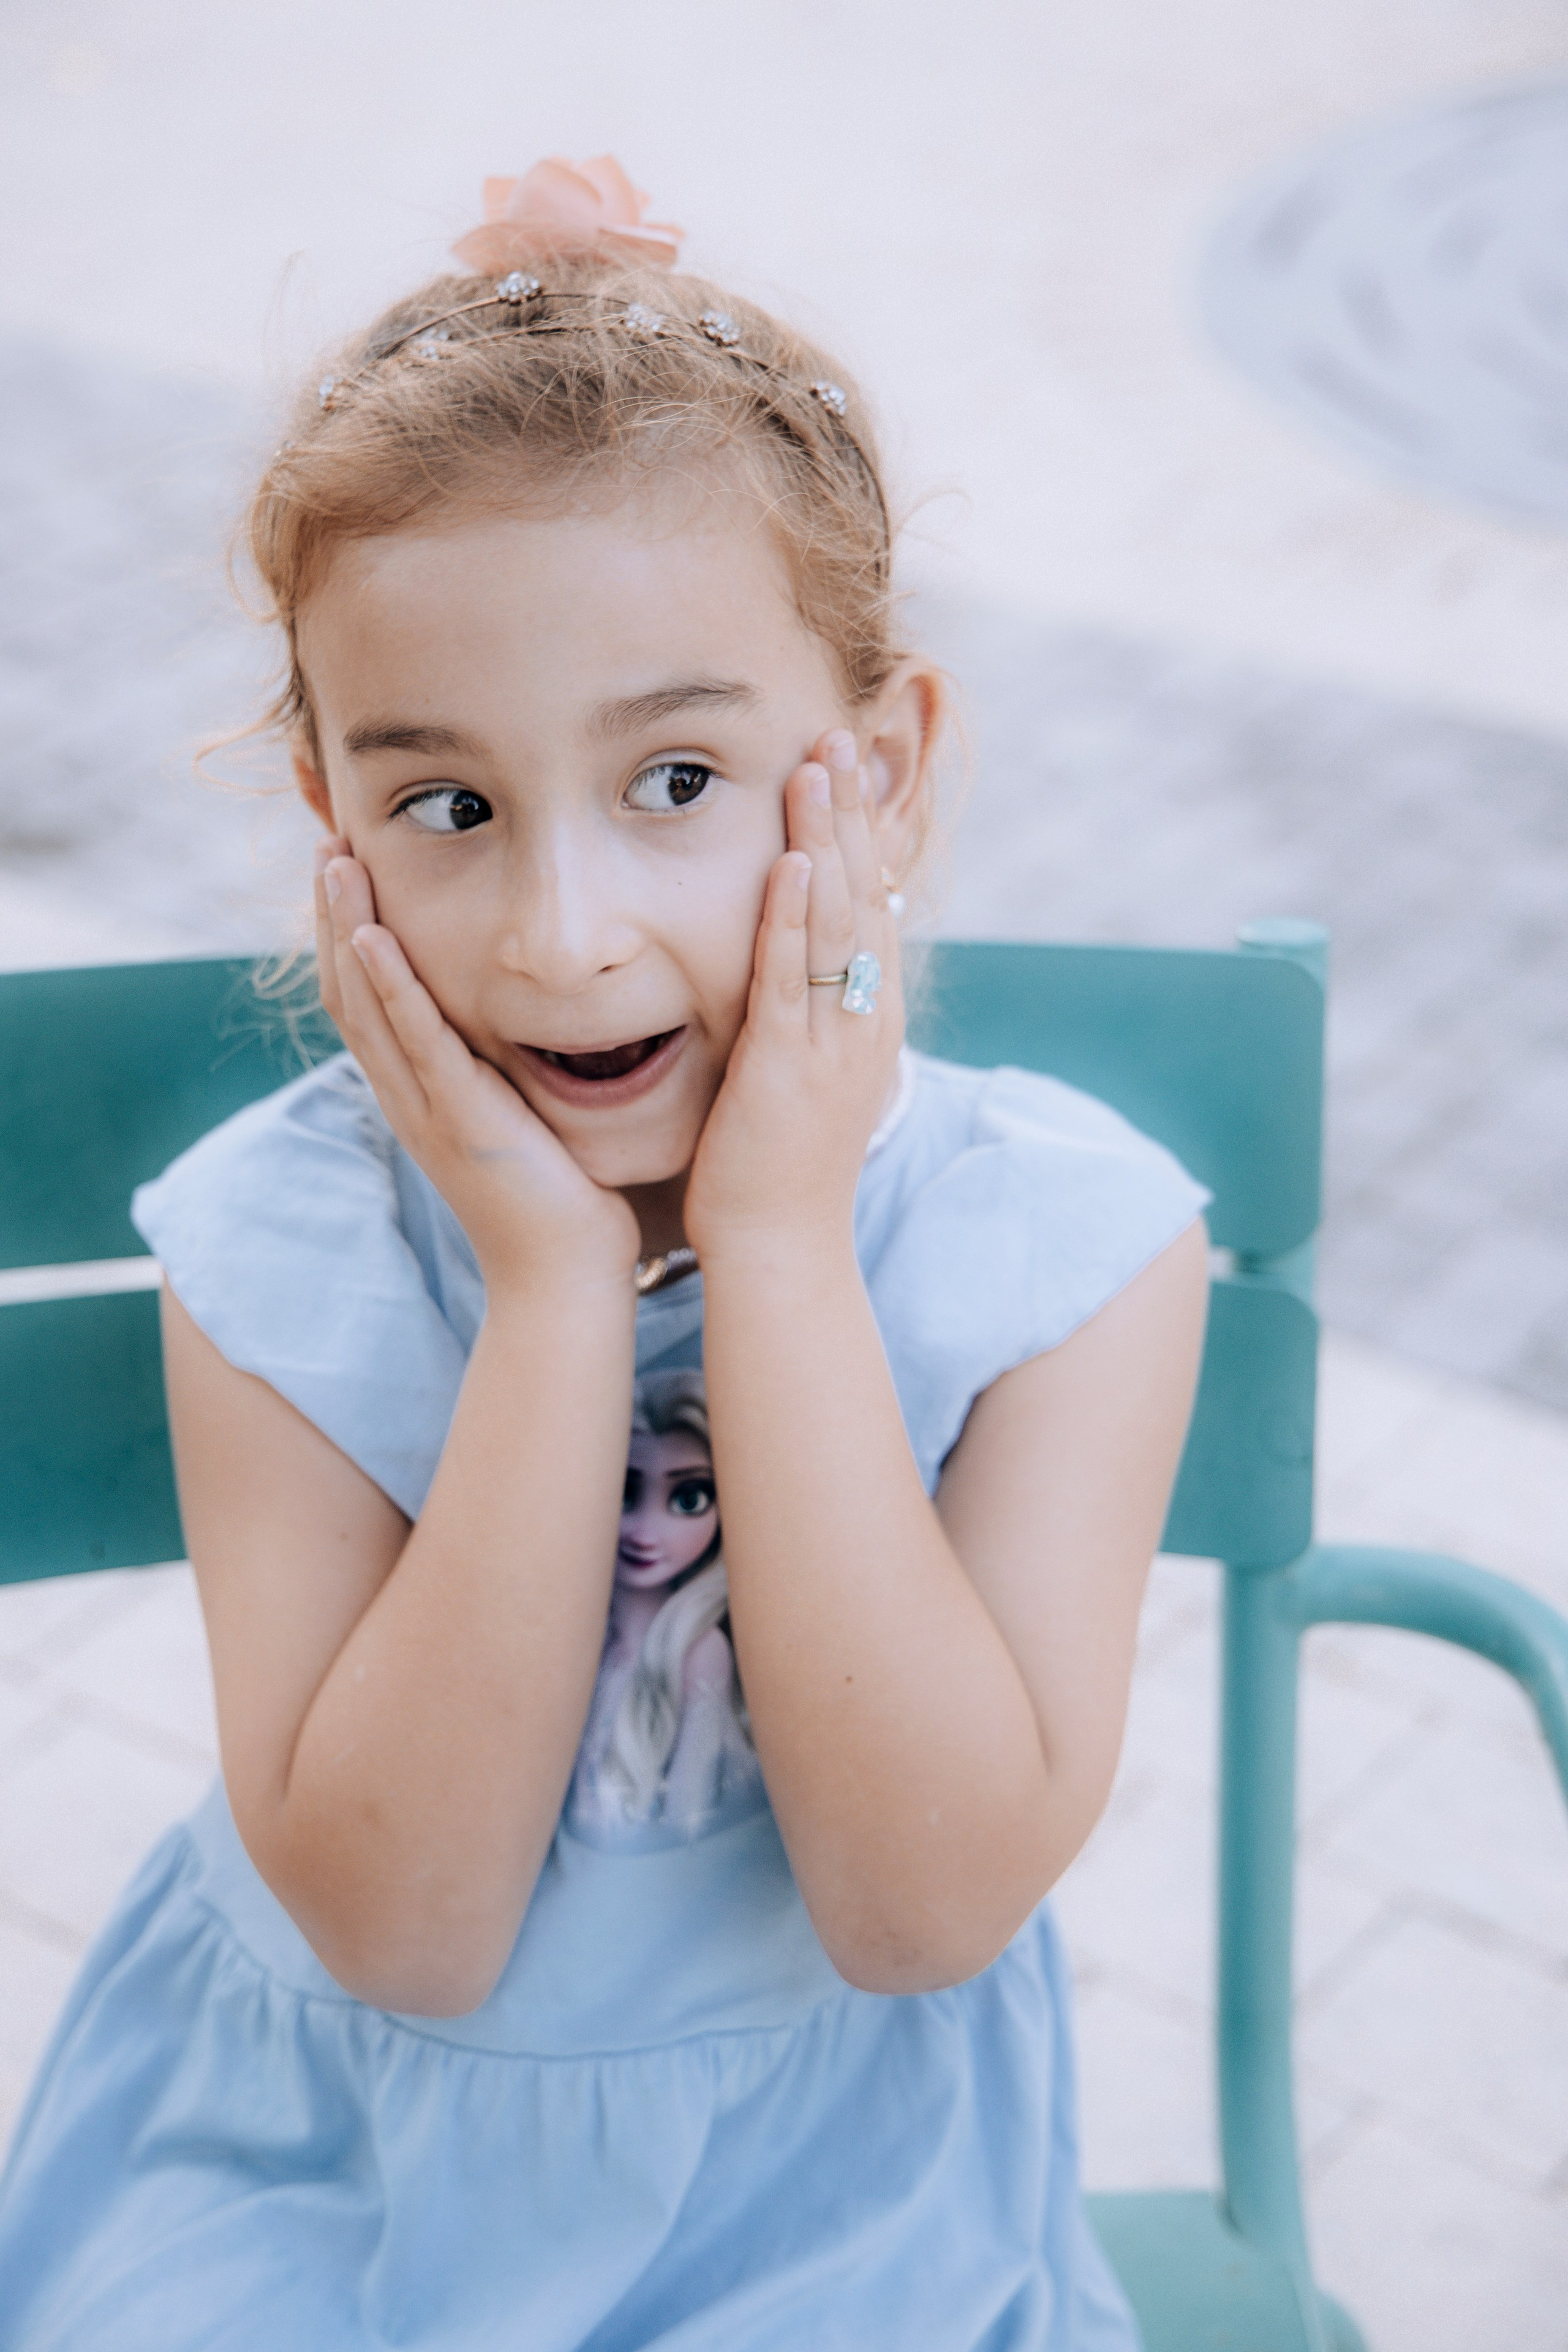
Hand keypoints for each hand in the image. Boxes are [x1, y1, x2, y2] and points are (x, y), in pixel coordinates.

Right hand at [314, 841, 639, 1295]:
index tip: (349, 874)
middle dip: (333, 917)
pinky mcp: (461, 1120)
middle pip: (348, 991)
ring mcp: (427, 1109)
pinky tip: (374, 937)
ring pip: (367, 1006)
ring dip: (346, 930)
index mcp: (420, 1095)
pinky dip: (390, 986)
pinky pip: (415, 1042)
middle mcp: (408, 1098)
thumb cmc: (561, 1206)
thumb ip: (506, 1075)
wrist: (565, 1282)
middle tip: (326, 847)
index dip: (349, 936)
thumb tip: (520, 1025)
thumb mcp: (521, 1121)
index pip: (366, 1002)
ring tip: (334, 864)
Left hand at [683, 729, 902, 1264]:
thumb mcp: (805, 1070)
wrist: (782, 1246)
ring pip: (837, 923)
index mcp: (867, 1017)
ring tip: (816, 768)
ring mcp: (834, 1042)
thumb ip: (806, 1009)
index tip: (844, 762)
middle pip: (865, 895)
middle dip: (849, 812)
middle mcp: (864, 1020)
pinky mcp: (791, 1068)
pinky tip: (793, 864)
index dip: (861, 831)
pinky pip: (797, 980)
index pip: (873, 903)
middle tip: (835, 733)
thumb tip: (802, 953)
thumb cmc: (779, 1163)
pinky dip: (796, 919)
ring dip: (826, 841)